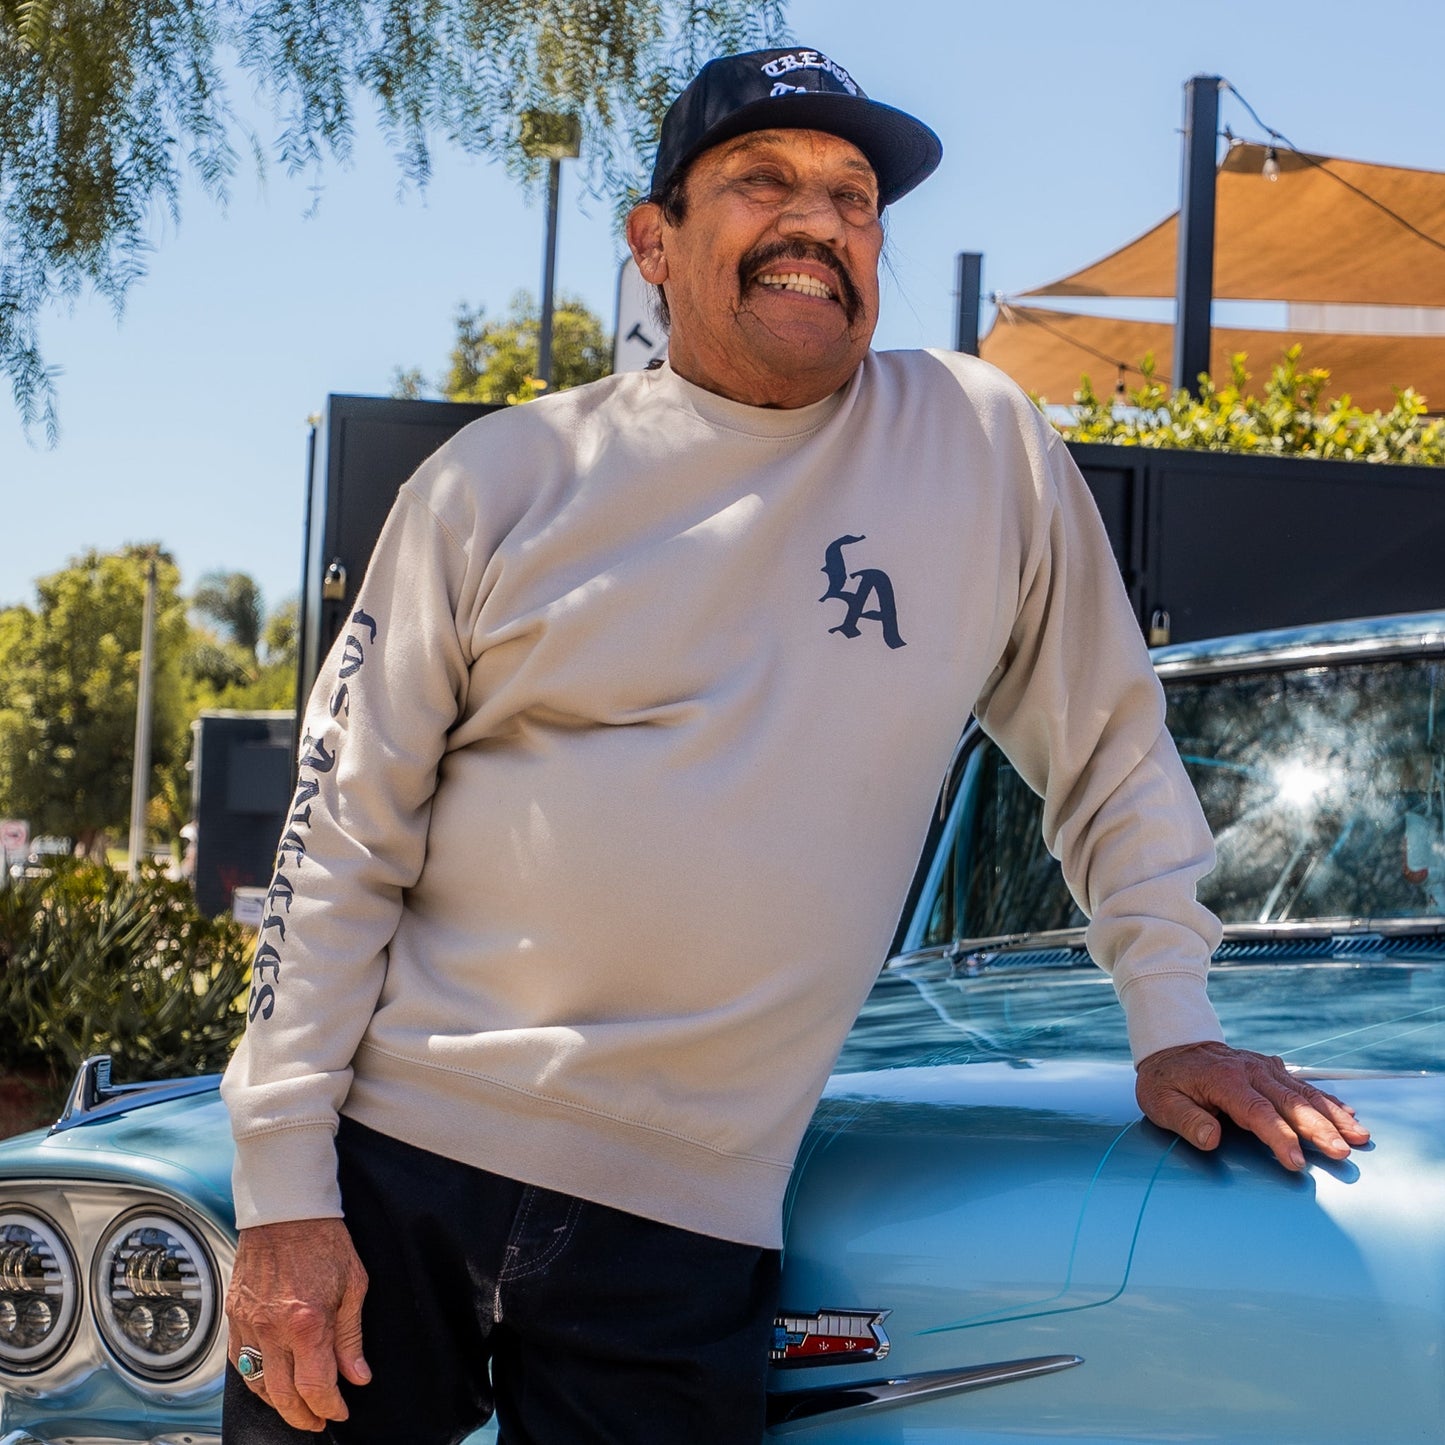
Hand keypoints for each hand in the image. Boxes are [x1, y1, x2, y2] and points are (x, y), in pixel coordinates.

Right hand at [225, 1218, 370, 1430]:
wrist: (286, 1210)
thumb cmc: (324, 1240)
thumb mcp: (354, 1285)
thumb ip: (351, 1337)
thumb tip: (358, 1376)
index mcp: (307, 1323)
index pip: (315, 1387)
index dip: (330, 1407)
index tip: (340, 1411)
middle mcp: (273, 1329)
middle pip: (283, 1396)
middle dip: (304, 1416)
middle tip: (319, 1420)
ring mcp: (249, 1323)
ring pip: (257, 1384)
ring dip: (277, 1403)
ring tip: (297, 1408)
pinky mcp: (235, 1315)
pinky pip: (238, 1361)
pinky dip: (254, 1380)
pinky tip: (270, 1382)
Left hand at [1136, 1040, 1370, 1170]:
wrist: (1173, 1046)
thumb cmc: (1166, 1082)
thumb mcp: (1160, 1101)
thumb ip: (1186, 1119)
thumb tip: (1210, 1139)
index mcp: (1224, 1080)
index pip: (1257, 1112)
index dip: (1278, 1138)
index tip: (1296, 1162)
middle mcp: (1249, 1071)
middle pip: (1289, 1103)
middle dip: (1318, 1128)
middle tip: (1343, 1152)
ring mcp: (1263, 1068)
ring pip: (1303, 1093)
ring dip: (1332, 1115)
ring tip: (1360, 1136)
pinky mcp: (1271, 1069)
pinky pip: (1303, 1084)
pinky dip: (1327, 1099)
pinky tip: (1349, 1114)